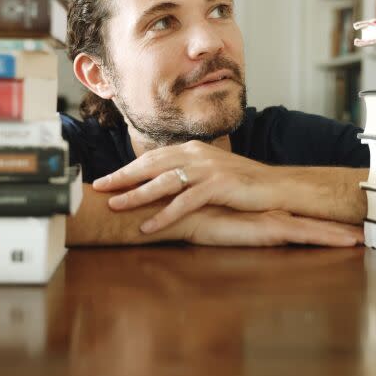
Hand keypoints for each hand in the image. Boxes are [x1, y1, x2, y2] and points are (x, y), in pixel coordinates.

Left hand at [92, 141, 282, 232]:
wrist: (277, 187)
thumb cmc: (243, 185)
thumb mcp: (211, 173)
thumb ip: (188, 173)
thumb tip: (164, 181)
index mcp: (193, 149)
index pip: (152, 157)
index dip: (128, 168)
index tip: (106, 179)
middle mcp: (197, 154)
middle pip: (151, 165)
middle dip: (122, 177)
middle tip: (99, 188)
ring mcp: (207, 169)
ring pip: (163, 181)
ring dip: (136, 195)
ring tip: (115, 207)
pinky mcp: (218, 186)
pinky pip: (184, 202)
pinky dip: (164, 215)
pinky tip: (149, 226)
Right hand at [179, 209, 362, 246]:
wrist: (173, 212)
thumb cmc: (187, 217)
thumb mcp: (211, 220)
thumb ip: (221, 219)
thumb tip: (226, 224)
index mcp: (260, 212)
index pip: (297, 212)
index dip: (321, 216)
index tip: (345, 219)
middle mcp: (271, 213)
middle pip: (312, 215)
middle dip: (340, 220)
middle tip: (370, 224)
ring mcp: (272, 220)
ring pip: (316, 226)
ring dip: (342, 232)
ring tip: (368, 236)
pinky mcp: (267, 228)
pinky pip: (306, 234)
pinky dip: (329, 237)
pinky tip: (350, 242)